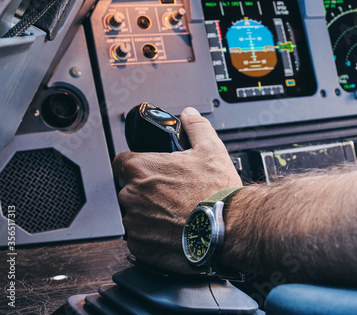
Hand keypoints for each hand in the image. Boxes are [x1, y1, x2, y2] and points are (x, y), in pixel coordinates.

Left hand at [112, 107, 241, 273]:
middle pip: (130, 188)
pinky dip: (153, 235)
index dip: (138, 164)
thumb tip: (189, 115)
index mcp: (142, 169)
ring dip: (150, 213)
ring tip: (176, 213)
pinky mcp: (141, 246)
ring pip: (135, 214)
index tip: (152, 171)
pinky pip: (140, 238)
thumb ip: (195, 127)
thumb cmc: (216, 193)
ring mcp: (134, 223)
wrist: (227, 229)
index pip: (122, 161)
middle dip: (148, 190)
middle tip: (173, 193)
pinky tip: (174, 229)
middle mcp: (132, 195)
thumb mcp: (211, 149)